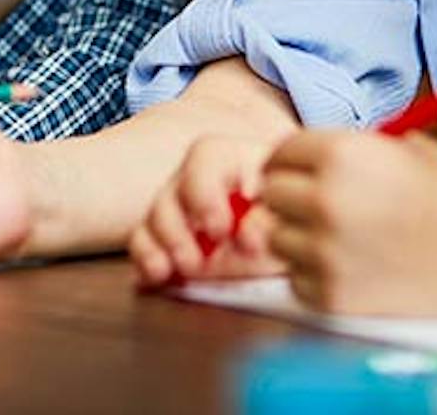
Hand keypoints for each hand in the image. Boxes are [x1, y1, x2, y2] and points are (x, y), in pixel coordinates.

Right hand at [130, 134, 284, 287]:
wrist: (295, 237)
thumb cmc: (293, 217)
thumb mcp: (292, 216)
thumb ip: (270, 219)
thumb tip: (246, 233)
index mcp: (232, 160)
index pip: (204, 158)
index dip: (204, 194)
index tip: (220, 230)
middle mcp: (199, 181)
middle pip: (170, 192)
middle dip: (176, 230)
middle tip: (194, 262)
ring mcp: (180, 210)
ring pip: (151, 218)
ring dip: (158, 247)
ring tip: (175, 272)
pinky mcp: (168, 242)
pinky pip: (141, 244)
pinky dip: (144, 263)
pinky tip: (157, 278)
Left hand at [261, 131, 436, 315]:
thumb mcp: (401, 153)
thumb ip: (345, 155)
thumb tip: (293, 164)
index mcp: (340, 154)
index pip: (279, 154)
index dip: (289, 165)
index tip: (296, 176)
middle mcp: (325, 199)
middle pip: (270, 196)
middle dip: (291, 201)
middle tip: (319, 209)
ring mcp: (325, 251)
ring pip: (279, 241)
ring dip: (302, 241)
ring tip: (347, 241)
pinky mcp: (332, 295)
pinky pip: (298, 282)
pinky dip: (317, 278)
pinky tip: (356, 269)